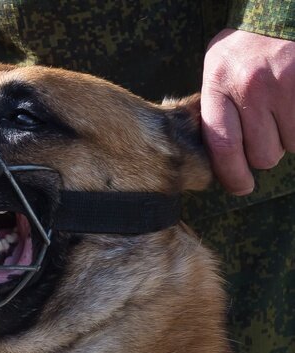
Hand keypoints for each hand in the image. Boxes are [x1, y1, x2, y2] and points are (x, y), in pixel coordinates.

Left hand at [201, 29, 294, 194]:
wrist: (278, 14)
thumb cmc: (245, 48)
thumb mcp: (217, 70)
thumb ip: (215, 110)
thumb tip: (218, 159)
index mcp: (220, 85)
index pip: (223, 147)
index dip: (232, 176)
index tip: (240, 187)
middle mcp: (252, 87)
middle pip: (262, 154)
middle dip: (264, 154)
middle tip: (264, 132)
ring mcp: (286, 86)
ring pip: (289, 146)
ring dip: (287, 138)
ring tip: (280, 112)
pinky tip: (292, 108)